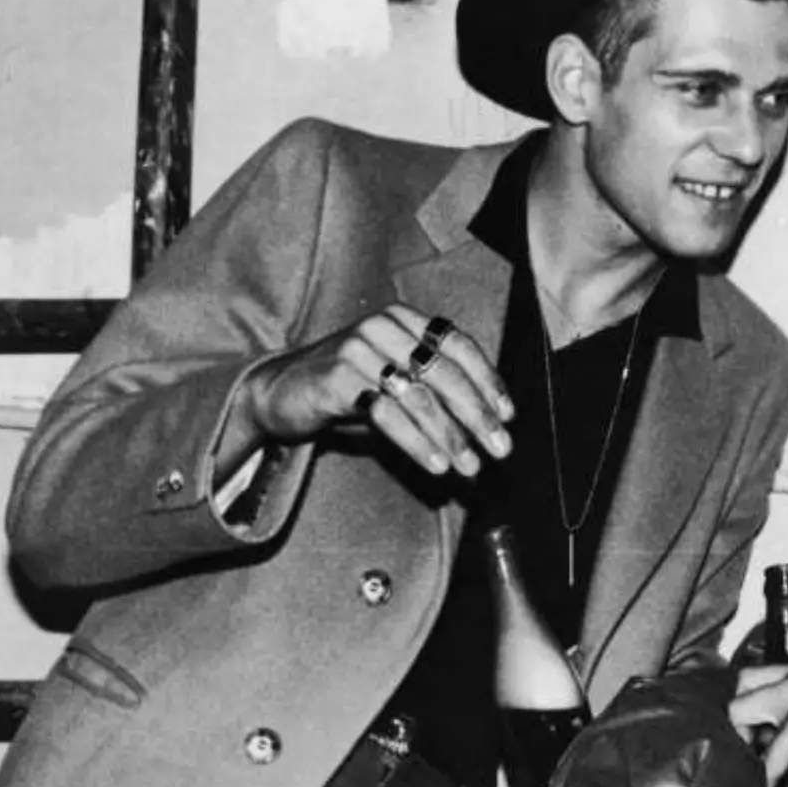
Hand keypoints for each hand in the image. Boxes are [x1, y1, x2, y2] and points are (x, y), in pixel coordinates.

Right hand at [240, 305, 513, 478]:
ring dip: (451, 436)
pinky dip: (417, 442)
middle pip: (444, 372)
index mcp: (404, 320)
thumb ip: (434, 390)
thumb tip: (488, 426)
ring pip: (419, 397)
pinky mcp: (337, 378)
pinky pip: (387, 414)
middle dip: (477, 415)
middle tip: (499, 448)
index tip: (508, 415)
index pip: (459, 345)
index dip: (488, 380)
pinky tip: (435, 464)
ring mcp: (358, 350)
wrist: (280, 390)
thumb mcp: (395, 378)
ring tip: (470, 466)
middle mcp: (383, 327)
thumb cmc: (348, 387)